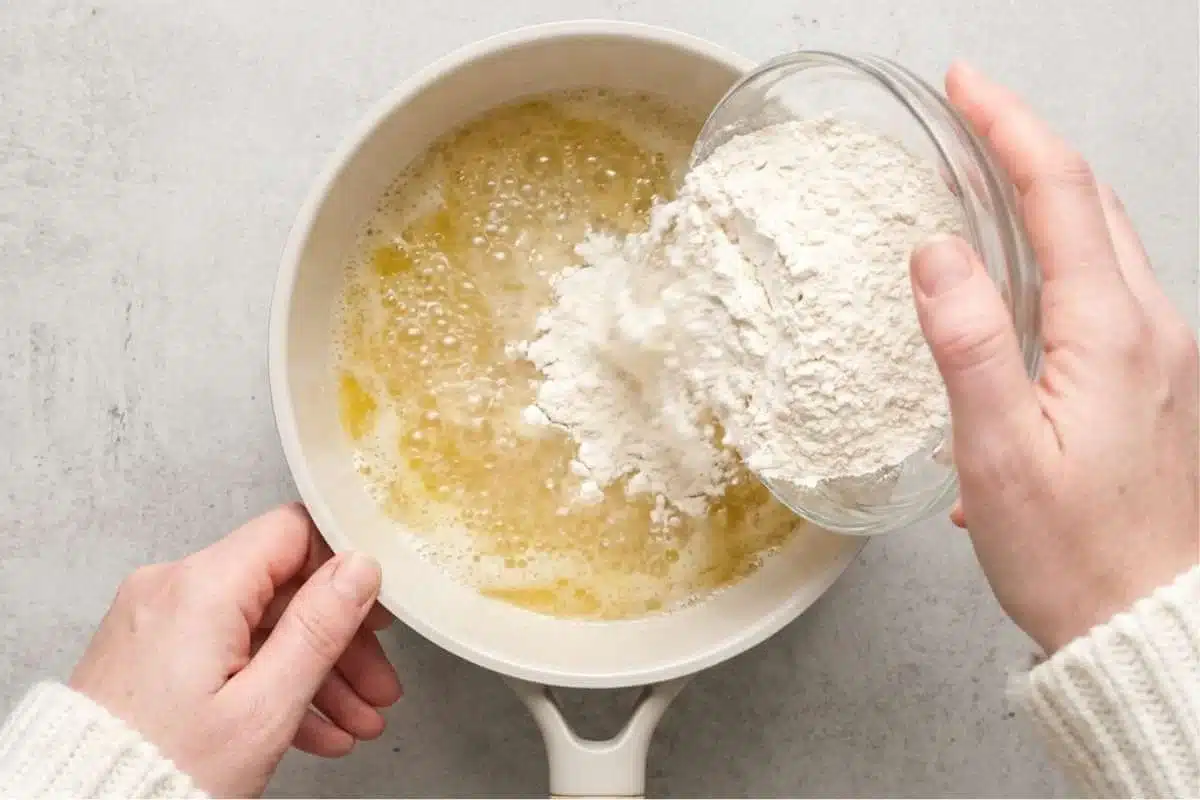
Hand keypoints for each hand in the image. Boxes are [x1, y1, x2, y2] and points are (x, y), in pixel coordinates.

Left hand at [69, 504, 402, 796]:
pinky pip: (226, 650)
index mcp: (201, 588)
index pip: (294, 533)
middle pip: (282, 589)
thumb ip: (319, 627)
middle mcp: (173, 590)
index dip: (345, 568)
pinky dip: (269, 682)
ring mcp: (158, 621)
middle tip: (378, 685)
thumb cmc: (162, 774)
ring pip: (259, 627)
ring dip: (313, 672)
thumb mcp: (265, 706)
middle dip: (339, 641)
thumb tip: (359, 568)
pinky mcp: (150, 653)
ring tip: (355, 721)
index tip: (377, 610)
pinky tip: (311, 727)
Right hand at [910, 63, 1198, 653]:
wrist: (1139, 626)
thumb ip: (969, 342)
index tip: (965, 86)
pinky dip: (1060, 253)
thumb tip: (936, 251)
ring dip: (1046, 196)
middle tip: (968, 116)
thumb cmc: (1070, 552)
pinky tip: (1017, 280)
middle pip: (1092, 203)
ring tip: (985, 178)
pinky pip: (1106, 291)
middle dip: (1029, 146)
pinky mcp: (1152, 385)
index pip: (1060, 193)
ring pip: (1103, 243)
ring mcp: (1161, 356)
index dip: (1009, 128)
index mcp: (1113, 333)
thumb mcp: (999, 451)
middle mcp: (1151, 330)